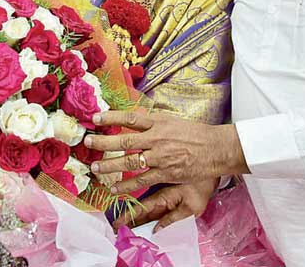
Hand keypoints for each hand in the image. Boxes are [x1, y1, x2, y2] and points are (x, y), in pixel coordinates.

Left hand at [84, 111, 246, 193]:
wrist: (216, 148)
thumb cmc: (195, 133)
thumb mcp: (171, 120)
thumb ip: (151, 121)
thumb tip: (132, 120)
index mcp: (158, 122)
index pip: (130, 118)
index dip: (111, 117)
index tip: (96, 117)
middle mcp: (157, 139)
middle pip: (125, 140)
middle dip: (104, 142)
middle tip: (88, 142)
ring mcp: (160, 157)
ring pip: (130, 162)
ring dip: (110, 165)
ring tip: (95, 167)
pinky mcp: (166, 173)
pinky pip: (142, 180)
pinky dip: (127, 184)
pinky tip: (114, 188)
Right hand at [117, 178, 217, 231]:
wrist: (209, 175)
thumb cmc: (201, 190)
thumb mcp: (190, 208)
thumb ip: (172, 219)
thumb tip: (156, 230)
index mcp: (162, 198)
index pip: (141, 209)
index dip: (128, 217)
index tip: (117, 224)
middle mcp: (158, 196)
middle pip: (139, 210)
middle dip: (126, 219)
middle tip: (115, 229)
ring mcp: (160, 195)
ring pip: (143, 208)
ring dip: (133, 217)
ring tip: (122, 227)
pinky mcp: (165, 196)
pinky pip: (151, 207)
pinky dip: (143, 214)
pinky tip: (138, 222)